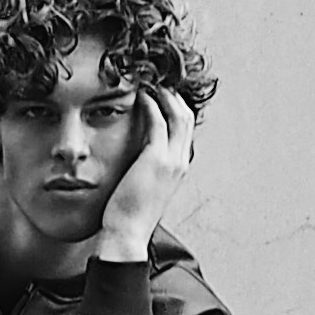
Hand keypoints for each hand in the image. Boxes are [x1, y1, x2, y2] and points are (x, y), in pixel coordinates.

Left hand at [93, 88, 194, 262]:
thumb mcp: (144, 188)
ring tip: (149, 81)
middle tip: (155, 80)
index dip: (175, 107)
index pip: (184, 129)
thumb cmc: (129, 215)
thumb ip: (146, 169)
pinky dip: (151, 104)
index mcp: (179, 168)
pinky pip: (158, 121)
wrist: (127, 234)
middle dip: (174, 94)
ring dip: (164, 94)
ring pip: (178, 114)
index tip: (160, 93)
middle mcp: (180, 162)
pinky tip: (139, 96)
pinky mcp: (156, 159)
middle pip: (186, 116)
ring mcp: (171, 160)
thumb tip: (136, 158)